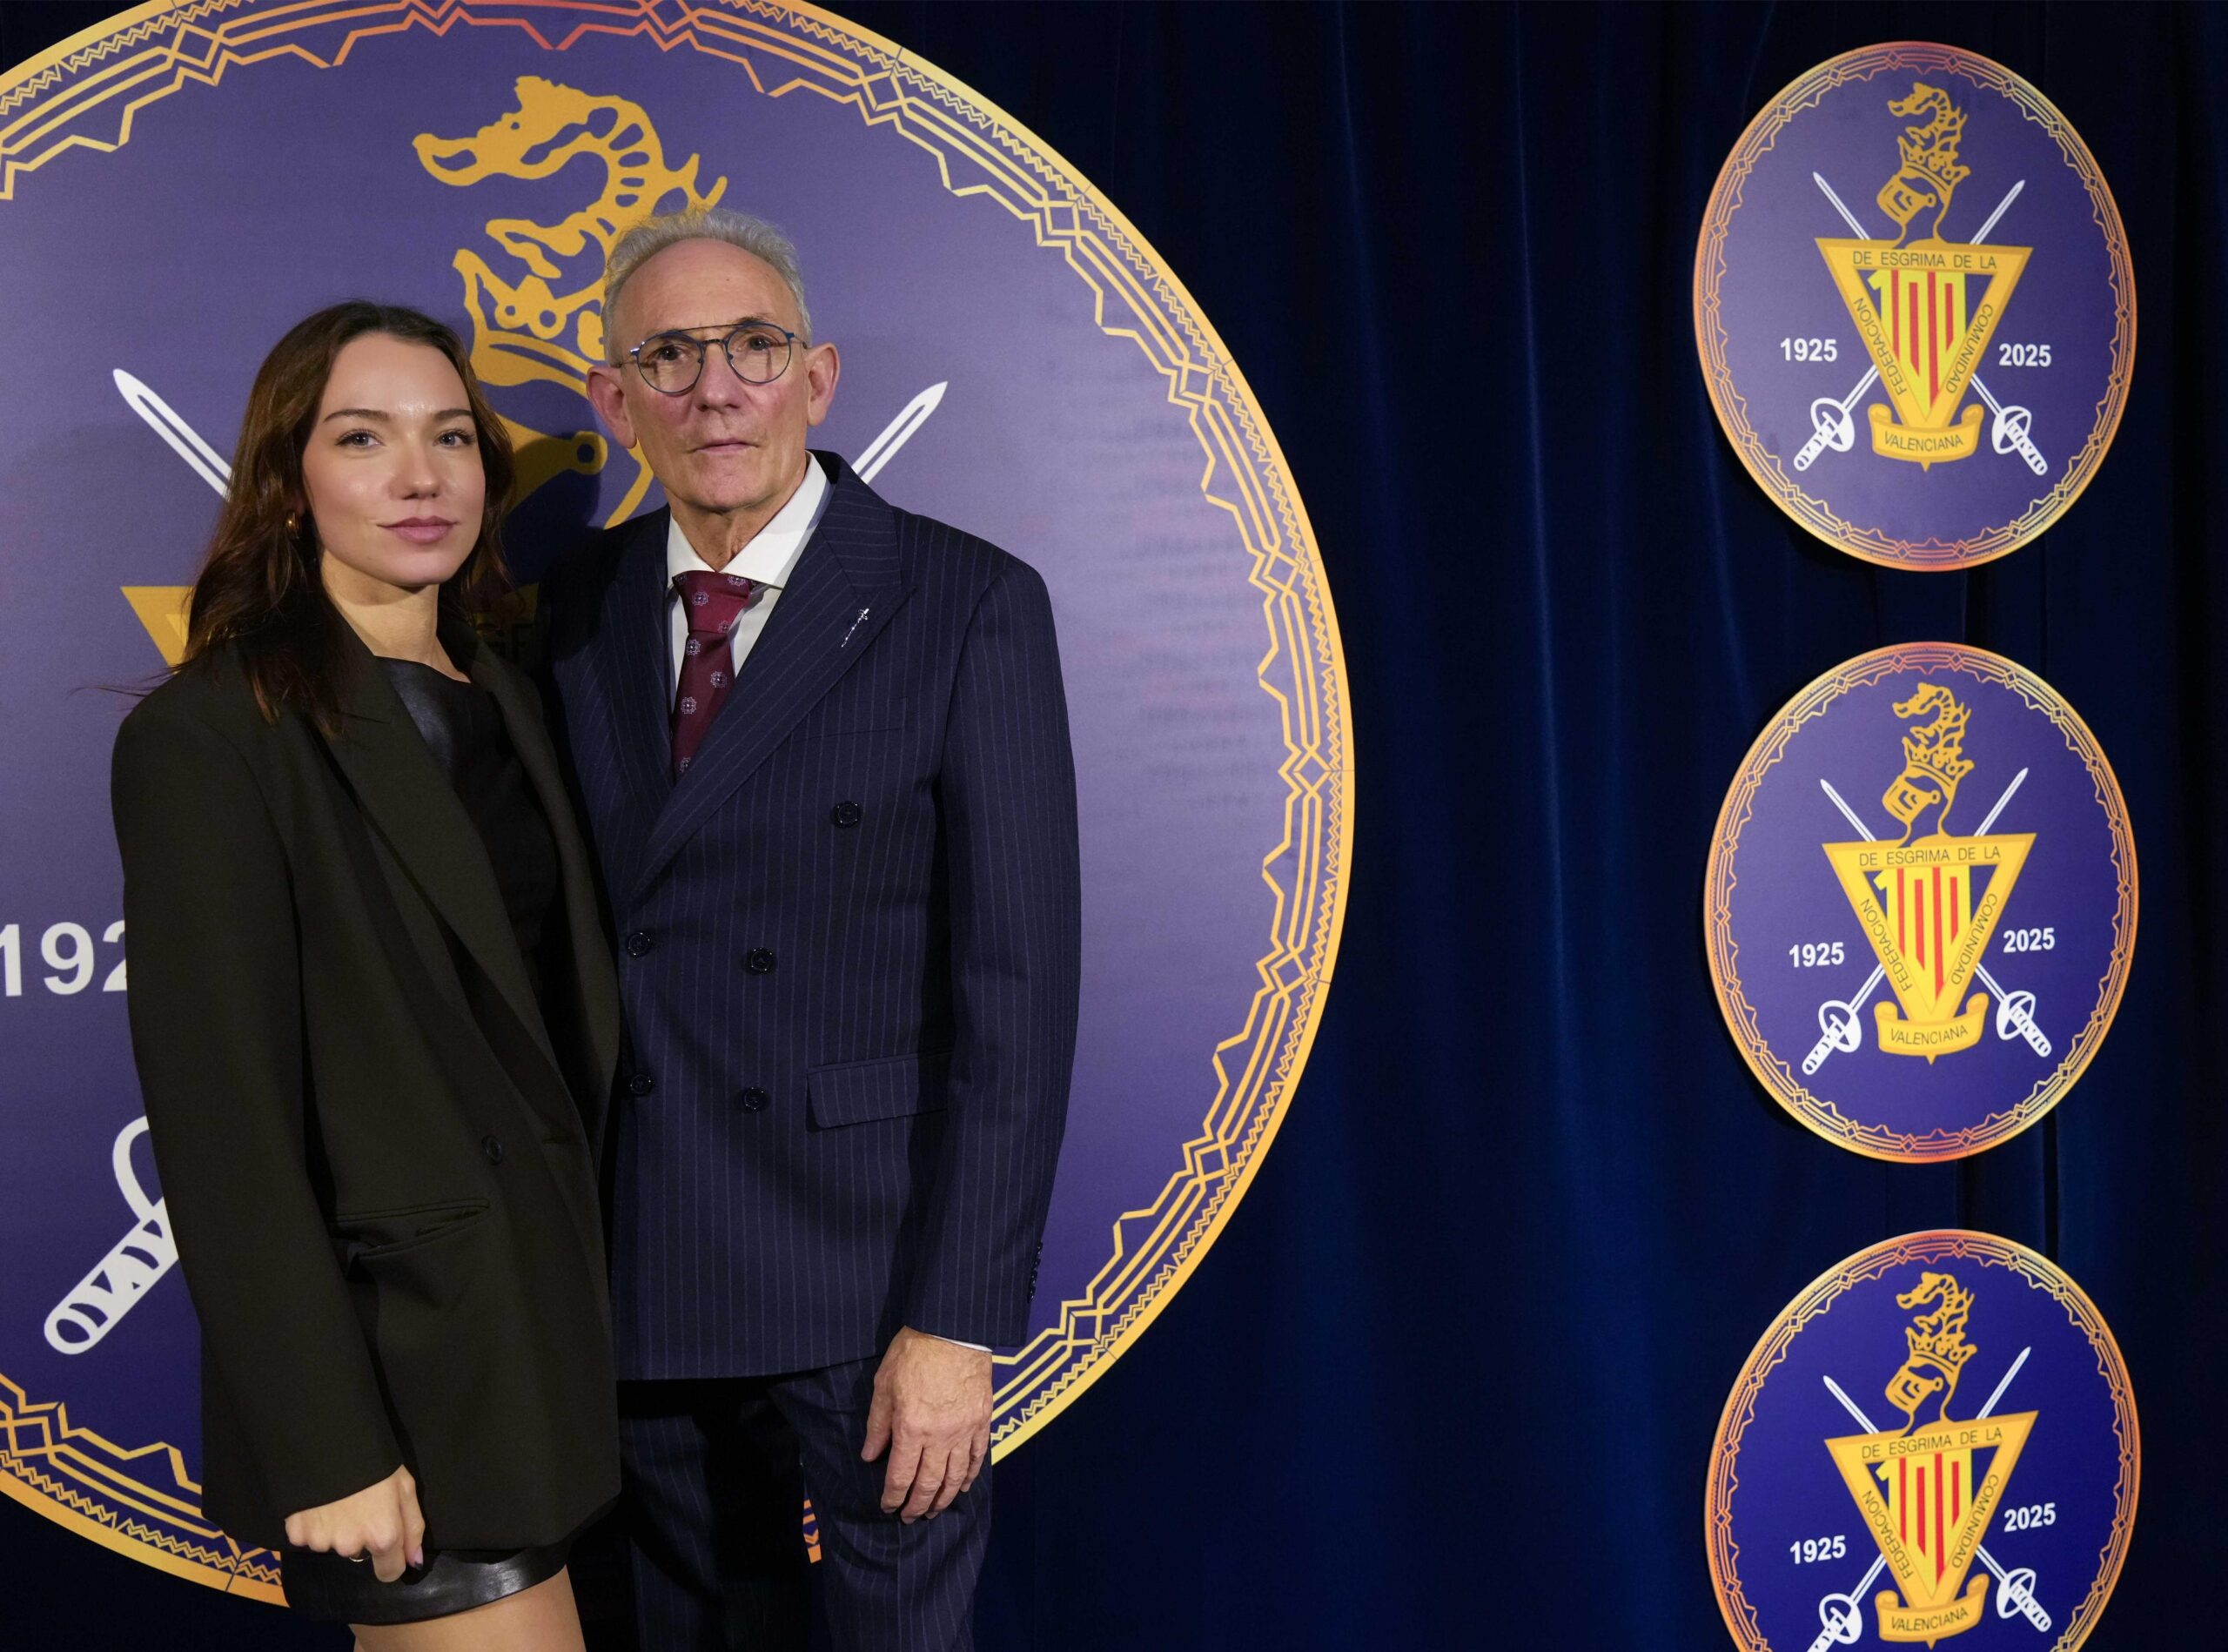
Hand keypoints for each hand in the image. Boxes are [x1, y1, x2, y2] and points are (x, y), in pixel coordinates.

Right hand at [283, 1465, 424, 1581]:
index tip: (386, 1546)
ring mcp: (322, 1542)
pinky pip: (308, 1537)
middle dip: (361, 1535)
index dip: (390, 1560)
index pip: (389, 1572)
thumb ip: (413, 1527)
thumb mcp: (405, 1487)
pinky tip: (318, 1502)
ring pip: (333, 1543)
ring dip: (335, 1529)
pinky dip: (312, 1524)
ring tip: (338, 1499)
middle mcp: (351, 1546)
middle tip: (359, 1504)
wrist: (328, 1442)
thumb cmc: (375, 1461)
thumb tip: (414, 1562)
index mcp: (383, 1536)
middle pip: (359, 1552)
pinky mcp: (297, 1534)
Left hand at [861, 1327, 991, 1522]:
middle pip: (929, 1483)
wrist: (953, 1329)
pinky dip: (970, 1476)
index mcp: (911, 1428)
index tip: (888, 1508)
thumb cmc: (913, 1352)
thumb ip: (878, 1424)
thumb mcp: (884, 1385)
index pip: (901, 1476)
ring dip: (944, 1499)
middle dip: (918, 1505)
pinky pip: (978, 1457)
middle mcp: (940, 1437)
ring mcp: (965, 1431)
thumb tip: (870, 1455)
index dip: (893, 1497)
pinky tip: (964, 1487)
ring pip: (956, 1477)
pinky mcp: (983, 1421)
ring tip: (935, 1511)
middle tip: (911, 1518)